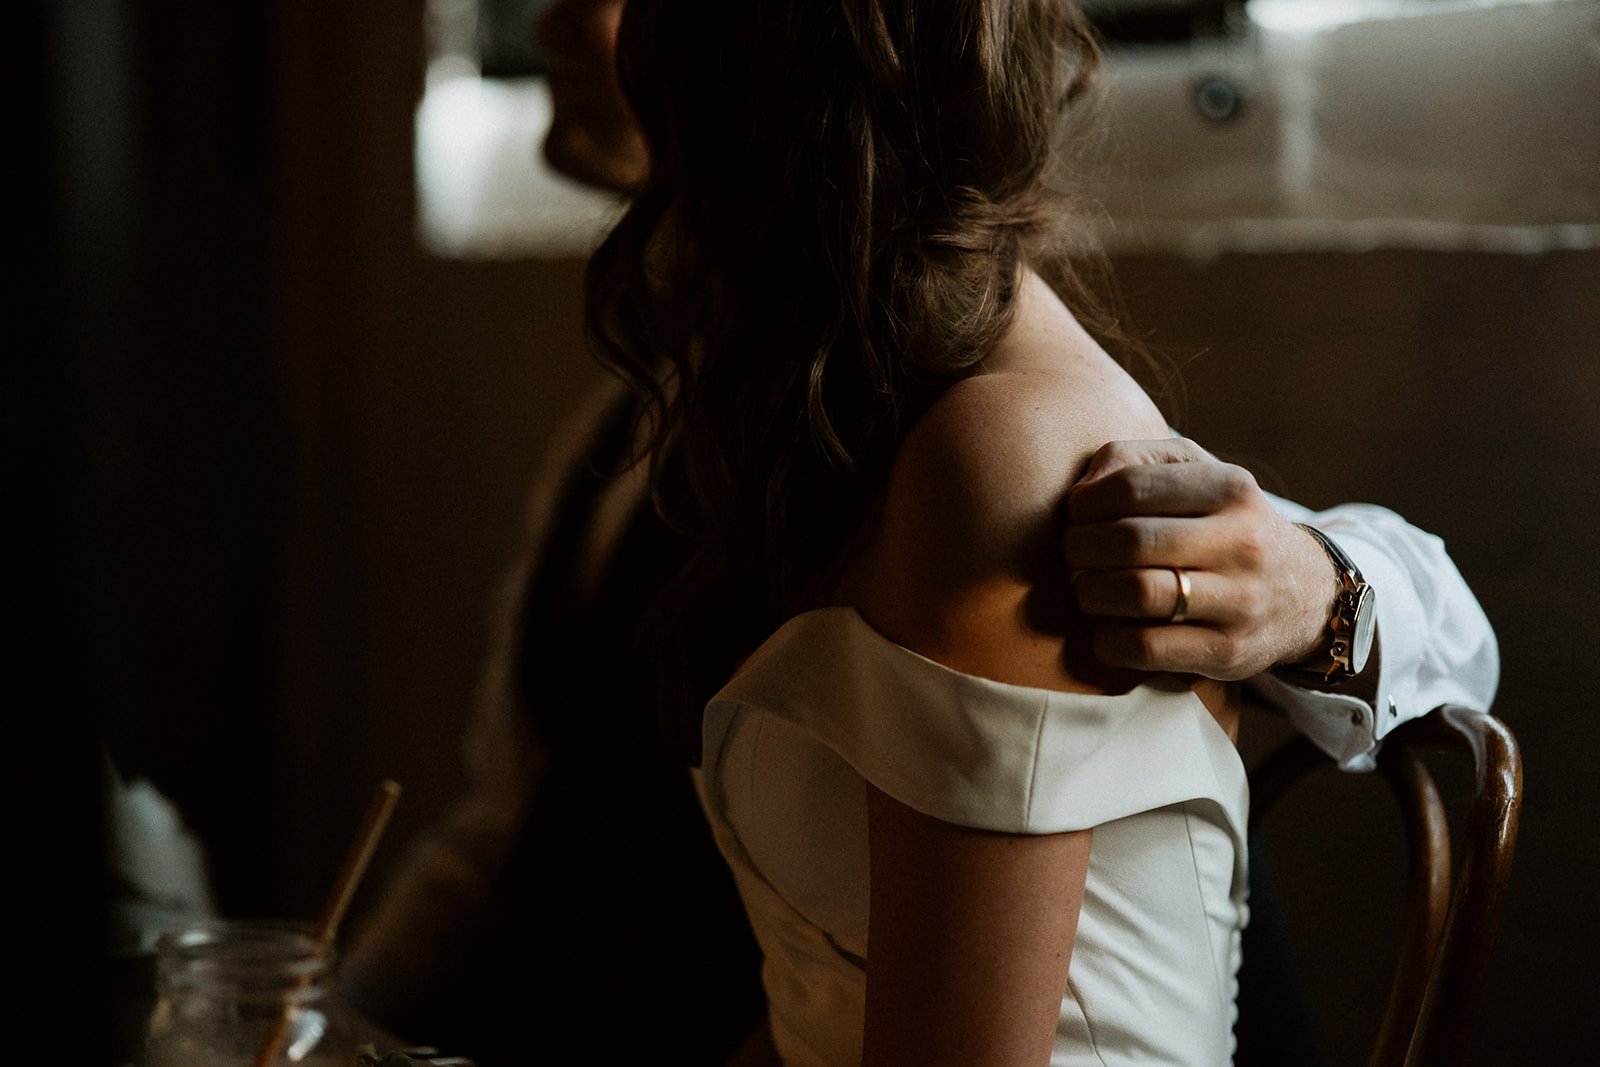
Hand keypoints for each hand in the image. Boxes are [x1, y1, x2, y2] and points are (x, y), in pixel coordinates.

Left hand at [1062, 439, 1334, 680]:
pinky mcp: (1229, 651)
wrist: (1305, 593)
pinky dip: (1108, 641)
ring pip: (1135, 593)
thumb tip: (1082, 490)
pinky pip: (1145, 648)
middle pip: (1128, 541)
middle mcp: (1243, 542)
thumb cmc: (1223, 525)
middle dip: (1080, 549)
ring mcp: (1240, 600)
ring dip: (1089, 594)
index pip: (1131, 487)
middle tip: (1074, 556)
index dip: (1084, 503)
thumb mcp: (1197, 474)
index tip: (1077, 516)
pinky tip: (1107, 631)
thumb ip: (1134, 461)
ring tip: (1088, 590)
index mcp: (1231, 488)